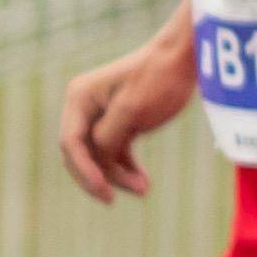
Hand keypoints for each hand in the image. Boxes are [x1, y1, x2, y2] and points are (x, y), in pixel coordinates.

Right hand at [54, 22, 194, 202]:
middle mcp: (85, 107)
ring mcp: (102, 115)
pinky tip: (142, 182)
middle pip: (81, 152)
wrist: (185, 58)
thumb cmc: (158, 78)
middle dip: (97, 176)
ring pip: (100, 155)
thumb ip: (109, 136)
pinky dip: (126, 168)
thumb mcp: (132, 108)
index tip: (102, 189)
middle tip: (112, 199)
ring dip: (116, 175)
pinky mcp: (122, 121)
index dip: (84, 169)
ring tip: (143, 189)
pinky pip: (116, 151)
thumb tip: (96, 161)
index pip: (71, 142)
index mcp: (80, 98)